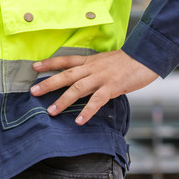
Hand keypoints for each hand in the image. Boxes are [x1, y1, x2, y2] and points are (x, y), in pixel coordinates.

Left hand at [30, 50, 158, 124]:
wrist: (145, 58)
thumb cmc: (126, 62)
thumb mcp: (104, 62)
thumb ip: (91, 70)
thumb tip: (80, 79)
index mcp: (89, 61)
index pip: (66, 60)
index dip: (50, 63)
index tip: (34, 67)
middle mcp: (92, 68)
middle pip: (66, 75)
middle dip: (49, 83)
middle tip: (33, 91)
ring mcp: (101, 78)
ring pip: (78, 88)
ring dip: (63, 100)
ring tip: (51, 111)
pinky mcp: (112, 87)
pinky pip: (97, 101)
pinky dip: (87, 111)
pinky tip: (79, 121)